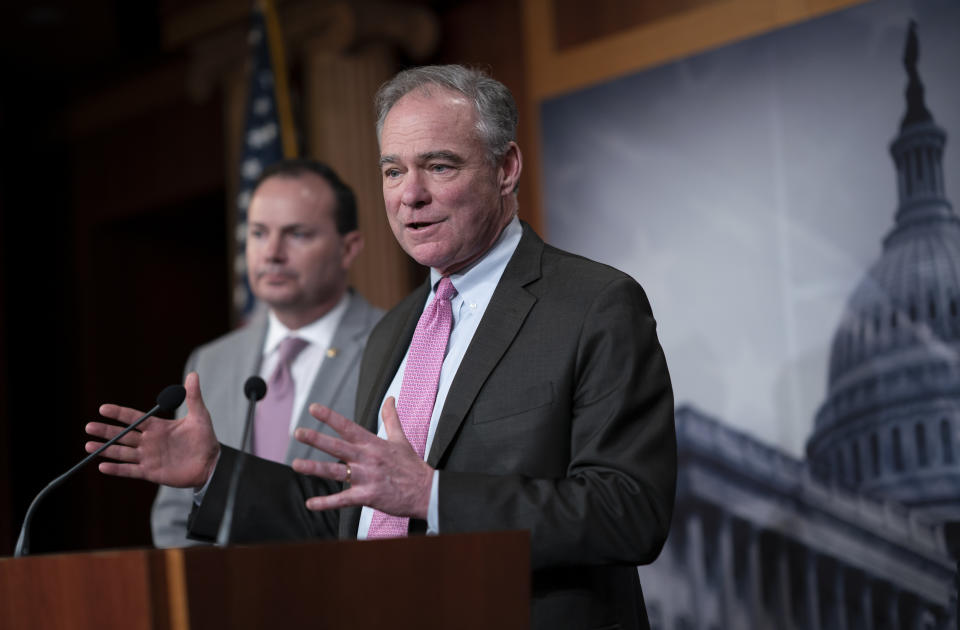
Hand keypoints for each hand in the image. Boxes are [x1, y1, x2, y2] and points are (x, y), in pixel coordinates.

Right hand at [84, 371, 219, 487]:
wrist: (211, 463)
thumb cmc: (205, 438)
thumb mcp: (199, 416)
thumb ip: (193, 397)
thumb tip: (193, 374)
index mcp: (158, 427)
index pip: (134, 418)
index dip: (119, 413)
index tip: (103, 408)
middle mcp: (149, 441)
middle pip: (123, 435)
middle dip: (106, 431)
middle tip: (89, 427)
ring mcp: (149, 457)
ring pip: (122, 452)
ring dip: (106, 449)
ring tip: (89, 445)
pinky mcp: (151, 472)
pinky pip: (130, 470)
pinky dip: (117, 469)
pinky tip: (102, 466)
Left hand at [292, 397, 432, 518]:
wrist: (425, 491)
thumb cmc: (411, 466)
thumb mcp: (400, 439)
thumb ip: (391, 418)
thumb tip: (390, 399)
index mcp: (373, 444)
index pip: (348, 427)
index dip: (330, 417)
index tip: (313, 408)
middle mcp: (367, 459)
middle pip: (338, 447)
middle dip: (317, 439)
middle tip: (298, 432)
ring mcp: (366, 478)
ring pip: (336, 472)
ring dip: (315, 468)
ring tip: (296, 465)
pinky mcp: (367, 497)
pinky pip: (343, 500)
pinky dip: (326, 502)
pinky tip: (311, 503)